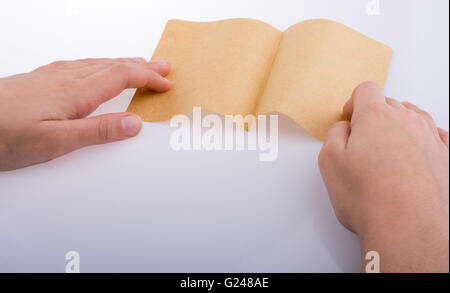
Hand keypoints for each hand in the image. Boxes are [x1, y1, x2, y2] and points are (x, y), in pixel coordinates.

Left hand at [0, 58, 170, 170]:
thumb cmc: (4, 136)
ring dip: (121, 62)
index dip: (147, 77)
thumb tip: (134, 123)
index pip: (121, 77)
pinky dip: (98, 64)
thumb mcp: (56, 142)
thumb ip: (97, 131)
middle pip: (112, 65)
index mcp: (75, 93)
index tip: (165, 82)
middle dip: (141, 65)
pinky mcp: (38, 80)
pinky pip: (78, 65)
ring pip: (96, 63)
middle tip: (162, 66)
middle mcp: (64, 79)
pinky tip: (93, 67)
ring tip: (136, 63)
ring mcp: (50, 77)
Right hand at [319, 82, 448, 271]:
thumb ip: (334, 134)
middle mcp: (408, 122)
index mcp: (376, 117)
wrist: (410, 229)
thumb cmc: (370, 198)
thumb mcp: (329, 161)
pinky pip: (438, 138)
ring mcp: (432, 139)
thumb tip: (344, 128)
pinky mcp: (448, 159)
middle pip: (390, 104)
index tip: (350, 117)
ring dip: (400, 128)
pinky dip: (426, 141)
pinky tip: (416, 155)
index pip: (365, 91)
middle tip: (363, 141)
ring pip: (415, 119)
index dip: (354, 102)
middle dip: (375, 117)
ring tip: (388, 153)